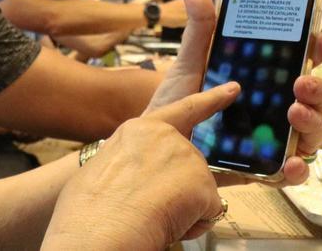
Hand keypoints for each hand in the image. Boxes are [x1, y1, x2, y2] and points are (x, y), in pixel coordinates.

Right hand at [43, 82, 239, 249]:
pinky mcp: (203, 183)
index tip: (233, 89)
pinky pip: (209, 212)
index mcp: (138, 131)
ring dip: (184, 209)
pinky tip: (167, 224)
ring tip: (151, 216)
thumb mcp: (103, 171)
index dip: (211, 100)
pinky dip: (193, 225)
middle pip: (190, 166)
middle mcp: (166, 137)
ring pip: (199, 191)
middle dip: (181, 190)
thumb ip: (129, 165)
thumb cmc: (88, 212)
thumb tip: (134, 182)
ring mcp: (187, 157)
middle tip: (148, 207)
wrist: (98, 232)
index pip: (183, 110)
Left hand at [144, 0, 321, 186]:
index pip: (305, 58)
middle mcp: (278, 105)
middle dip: (321, 89)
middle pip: (319, 96)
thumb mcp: (189, 64)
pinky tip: (291, 163)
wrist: (157, 147)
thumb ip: (199, 30)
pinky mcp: (264, 168)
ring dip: (313, 122)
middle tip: (302, 82)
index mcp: (266, 75)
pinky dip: (298, 169)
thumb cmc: (179, 103)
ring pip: (314, 132)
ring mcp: (275, 138)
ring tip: (295, 114)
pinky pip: (292, 172)